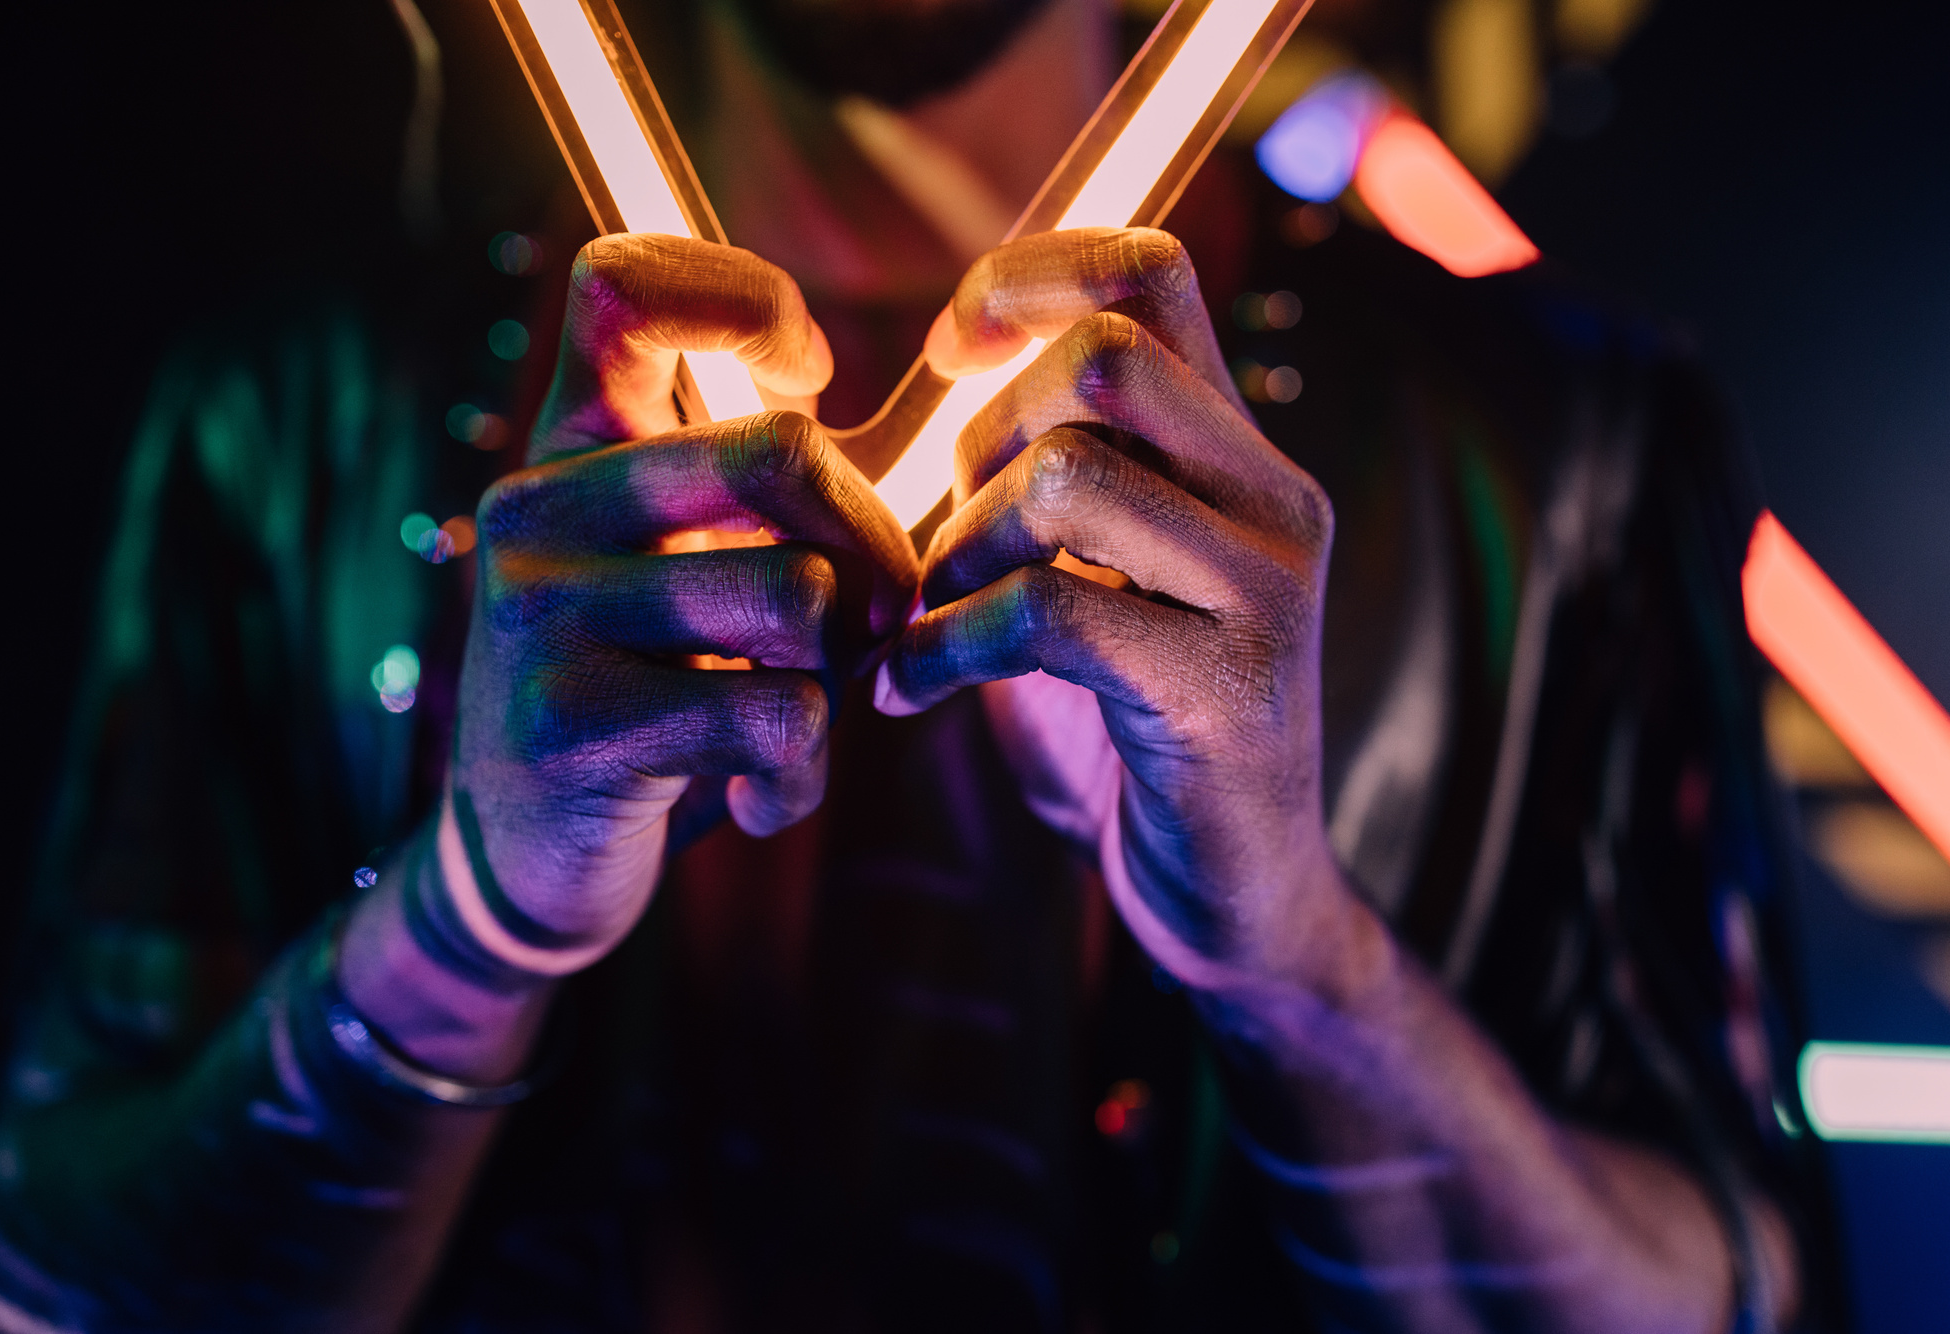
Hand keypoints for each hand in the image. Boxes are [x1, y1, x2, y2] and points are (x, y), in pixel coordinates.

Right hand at [455, 234, 917, 957]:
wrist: (531, 856)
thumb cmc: (657, 688)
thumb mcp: (698, 565)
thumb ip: (777, 487)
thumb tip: (954, 398)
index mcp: (573, 444)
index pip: (623, 284)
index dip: (744, 300)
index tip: (810, 375)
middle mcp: (538, 506)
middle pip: (780, 451)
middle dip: (875, 547)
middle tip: (875, 616)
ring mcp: (540, 612)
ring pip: (798, 595)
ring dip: (840, 673)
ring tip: (801, 712)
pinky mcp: (570, 724)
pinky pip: (778, 716)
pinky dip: (804, 772)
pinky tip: (760, 793)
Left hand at [880, 228, 1360, 992]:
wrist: (1236, 895)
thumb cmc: (1136, 729)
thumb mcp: (1094, 577)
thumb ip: (1050, 481)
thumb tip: (944, 386)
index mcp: (1237, 453)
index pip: (1153, 271)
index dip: (1028, 278)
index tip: (951, 357)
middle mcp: (1272, 498)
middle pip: (1100, 359)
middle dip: (977, 440)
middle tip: (946, 540)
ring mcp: (1264, 592)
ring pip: (1068, 476)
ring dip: (957, 549)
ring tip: (930, 619)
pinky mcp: (1225, 691)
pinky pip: (1050, 614)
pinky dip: (948, 647)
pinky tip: (914, 690)